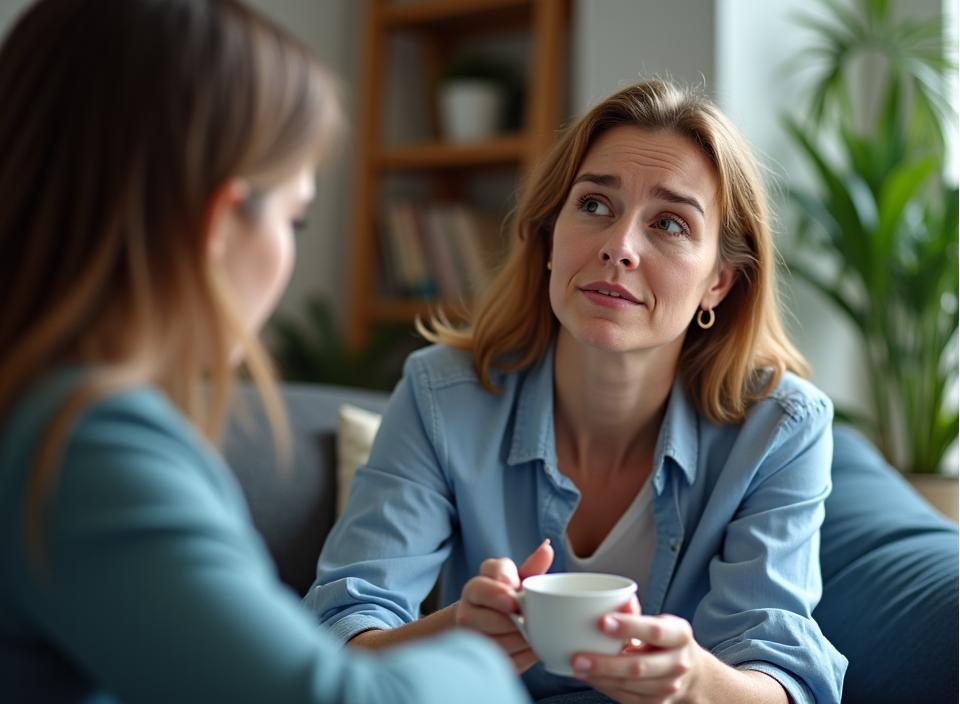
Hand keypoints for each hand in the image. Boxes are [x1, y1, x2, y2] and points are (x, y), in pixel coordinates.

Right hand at [454, 539, 553, 672]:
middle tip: (528, 622)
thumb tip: (547, 547)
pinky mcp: (478, 657)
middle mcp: (467, 607)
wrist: (488, 628)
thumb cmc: (509, 599)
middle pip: (485, 616)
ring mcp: (469, 634)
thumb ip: (533, 567)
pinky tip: (528, 650)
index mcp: (478, 585)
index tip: (513, 595)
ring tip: (533, 637)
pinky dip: (519, 657)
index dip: (498, 588)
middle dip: (510, 621)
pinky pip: (499, 660)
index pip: (484, 581)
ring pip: (491, 641)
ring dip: (517, 641)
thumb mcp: (520, 581)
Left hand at [570, 611, 704, 703]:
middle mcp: (678, 663)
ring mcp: (669, 687)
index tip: (601, 621)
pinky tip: (589, 677)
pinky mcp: (656, 703)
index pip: (654, 631)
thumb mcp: (657, 621)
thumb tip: (618, 598)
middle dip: (605, 664)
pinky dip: (605, 687)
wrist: (690, 672)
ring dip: (601, 678)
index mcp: (679, 635)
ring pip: (630, 685)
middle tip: (578, 658)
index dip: (628, 627)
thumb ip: (635, 613)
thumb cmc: (665, 640)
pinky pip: (626, 697)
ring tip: (577, 669)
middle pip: (639, 666)